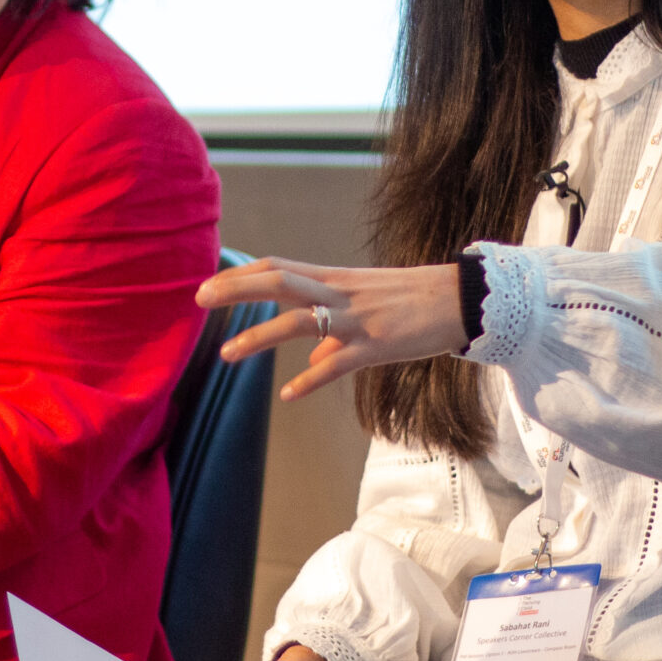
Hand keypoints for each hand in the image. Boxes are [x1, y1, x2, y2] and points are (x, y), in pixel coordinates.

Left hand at [197, 257, 466, 400]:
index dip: (242, 273)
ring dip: (259, 336)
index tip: (210, 283)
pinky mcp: (378, 345)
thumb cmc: (413, 301)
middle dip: (237, 288)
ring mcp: (357, 319)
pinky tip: (289, 394)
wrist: (462, 300)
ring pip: (299, 321)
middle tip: (199, 297)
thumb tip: (315, 361)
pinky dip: (312, 379)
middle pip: (278, 281)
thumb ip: (335, 334)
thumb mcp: (367, 307)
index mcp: (334, 279)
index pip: (278, 265)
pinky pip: (339, 363)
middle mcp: (339, 293)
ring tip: (226, 353)